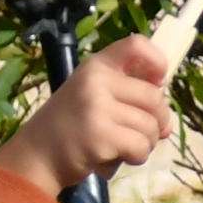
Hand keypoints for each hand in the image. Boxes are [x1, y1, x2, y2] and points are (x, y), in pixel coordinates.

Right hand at [0, 38, 173, 194]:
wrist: (36, 156)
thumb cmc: (69, 126)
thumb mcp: (92, 96)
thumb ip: (126, 96)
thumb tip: (167, 120)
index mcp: (96, 66)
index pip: (136, 45)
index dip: (156, 62)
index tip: (157, 82)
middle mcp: (96, 81)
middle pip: (154, 97)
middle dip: (158, 121)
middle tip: (141, 133)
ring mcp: (97, 107)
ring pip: (151, 125)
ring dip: (146, 143)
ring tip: (123, 147)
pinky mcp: (100, 135)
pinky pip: (141, 145)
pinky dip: (137, 156)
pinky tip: (118, 157)